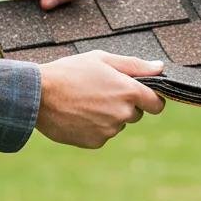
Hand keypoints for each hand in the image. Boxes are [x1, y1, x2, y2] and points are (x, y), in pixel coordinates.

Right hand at [35, 51, 165, 148]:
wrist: (40, 95)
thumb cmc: (71, 71)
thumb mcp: (102, 58)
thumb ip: (135, 65)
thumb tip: (160, 67)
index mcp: (128, 90)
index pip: (157, 104)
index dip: (152, 99)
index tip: (144, 95)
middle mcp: (122, 113)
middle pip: (135, 113)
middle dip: (125, 104)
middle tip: (102, 91)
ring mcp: (109, 130)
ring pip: (118, 124)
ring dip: (109, 115)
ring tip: (86, 100)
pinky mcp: (95, 142)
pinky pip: (103, 134)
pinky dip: (95, 126)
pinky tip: (79, 113)